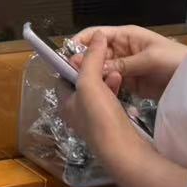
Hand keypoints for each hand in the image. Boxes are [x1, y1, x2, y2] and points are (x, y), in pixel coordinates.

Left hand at [66, 33, 149, 181]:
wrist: (123, 151)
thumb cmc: (99, 117)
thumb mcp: (90, 83)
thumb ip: (91, 58)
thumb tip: (97, 36)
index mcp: (64, 102)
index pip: (63, 76)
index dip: (74, 62)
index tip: (88, 51)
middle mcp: (76, 111)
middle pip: (82, 82)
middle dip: (94, 69)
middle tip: (106, 61)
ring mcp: (94, 119)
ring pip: (98, 91)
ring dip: (107, 79)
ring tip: (117, 73)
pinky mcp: (111, 124)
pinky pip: (111, 101)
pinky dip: (116, 91)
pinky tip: (123, 87)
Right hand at [70, 24, 186, 100]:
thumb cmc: (176, 59)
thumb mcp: (149, 58)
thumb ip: (123, 64)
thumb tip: (96, 69)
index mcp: (126, 36)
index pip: (97, 34)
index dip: (81, 42)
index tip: (67, 55)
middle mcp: (122, 50)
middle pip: (96, 54)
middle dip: (84, 62)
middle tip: (72, 76)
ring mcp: (126, 67)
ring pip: (102, 70)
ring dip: (93, 76)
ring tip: (81, 87)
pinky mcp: (131, 83)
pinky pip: (112, 83)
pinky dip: (105, 88)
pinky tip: (96, 94)